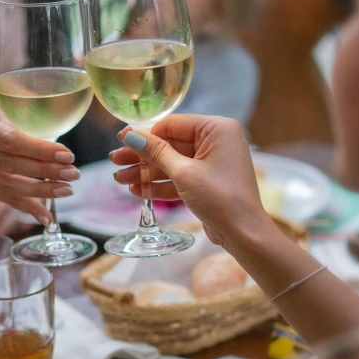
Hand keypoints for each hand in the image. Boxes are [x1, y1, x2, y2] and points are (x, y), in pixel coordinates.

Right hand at [0, 98, 79, 222]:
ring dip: (40, 191)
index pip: (9, 141)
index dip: (39, 150)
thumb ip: (22, 125)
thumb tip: (57, 148)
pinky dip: (26, 207)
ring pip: (7, 185)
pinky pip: (3, 198)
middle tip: (73, 174)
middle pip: (10, 165)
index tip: (66, 155)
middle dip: (45, 172)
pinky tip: (46, 216)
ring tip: (66, 190)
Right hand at [111, 114, 266, 246]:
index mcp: (217, 129)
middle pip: (170, 144)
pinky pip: (180, 178)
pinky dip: (161, 185)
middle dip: (142, 156)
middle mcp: (217, 141)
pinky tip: (138, 190)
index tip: (121, 140)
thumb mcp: (183, 173)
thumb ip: (156, 152)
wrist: (244, 233)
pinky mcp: (208, 182)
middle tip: (115, 160)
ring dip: (146, 173)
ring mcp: (212, 163)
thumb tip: (130, 135)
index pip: (173, 124)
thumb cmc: (220, 198)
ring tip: (120, 179)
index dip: (145, 134)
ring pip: (172, 163)